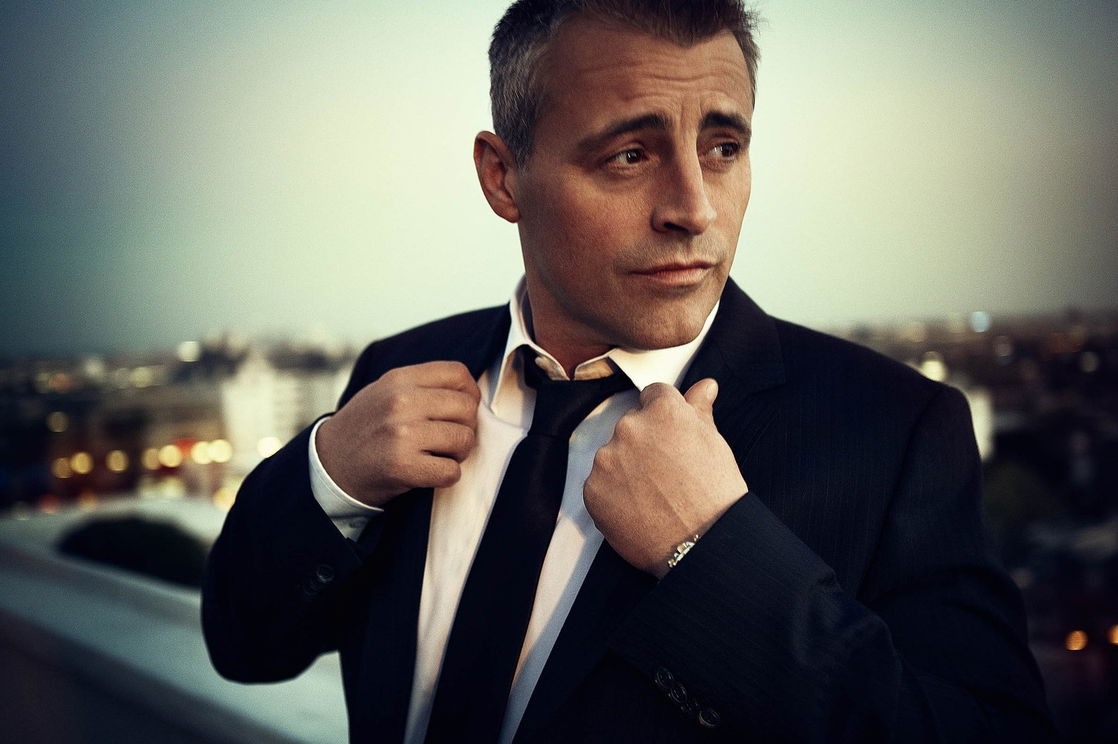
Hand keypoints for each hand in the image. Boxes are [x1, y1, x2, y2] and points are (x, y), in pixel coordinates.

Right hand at [316, 361, 480, 506]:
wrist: (330, 464)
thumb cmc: (366, 427)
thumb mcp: (385, 391)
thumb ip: (422, 385)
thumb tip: (470, 392)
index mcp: (399, 379)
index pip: (458, 373)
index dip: (469, 393)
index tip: (460, 410)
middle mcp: (401, 402)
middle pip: (467, 407)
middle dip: (466, 426)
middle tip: (449, 438)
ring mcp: (401, 434)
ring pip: (464, 439)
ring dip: (459, 453)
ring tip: (439, 454)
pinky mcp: (402, 466)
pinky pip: (451, 471)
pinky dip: (447, 476)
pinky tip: (430, 472)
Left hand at [584, 378, 746, 577]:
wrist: (703, 544)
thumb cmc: (715, 494)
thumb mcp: (714, 444)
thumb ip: (700, 409)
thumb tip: (704, 385)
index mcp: (662, 411)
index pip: (653, 395)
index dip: (664, 417)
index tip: (671, 438)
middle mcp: (630, 427)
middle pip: (632, 425)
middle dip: (645, 443)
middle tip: (666, 472)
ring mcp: (607, 459)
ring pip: (613, 455)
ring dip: (626, 468)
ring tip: (653, 494)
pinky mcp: (593, 489)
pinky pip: (600, 484)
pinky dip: (613, 494)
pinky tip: (637, 508)